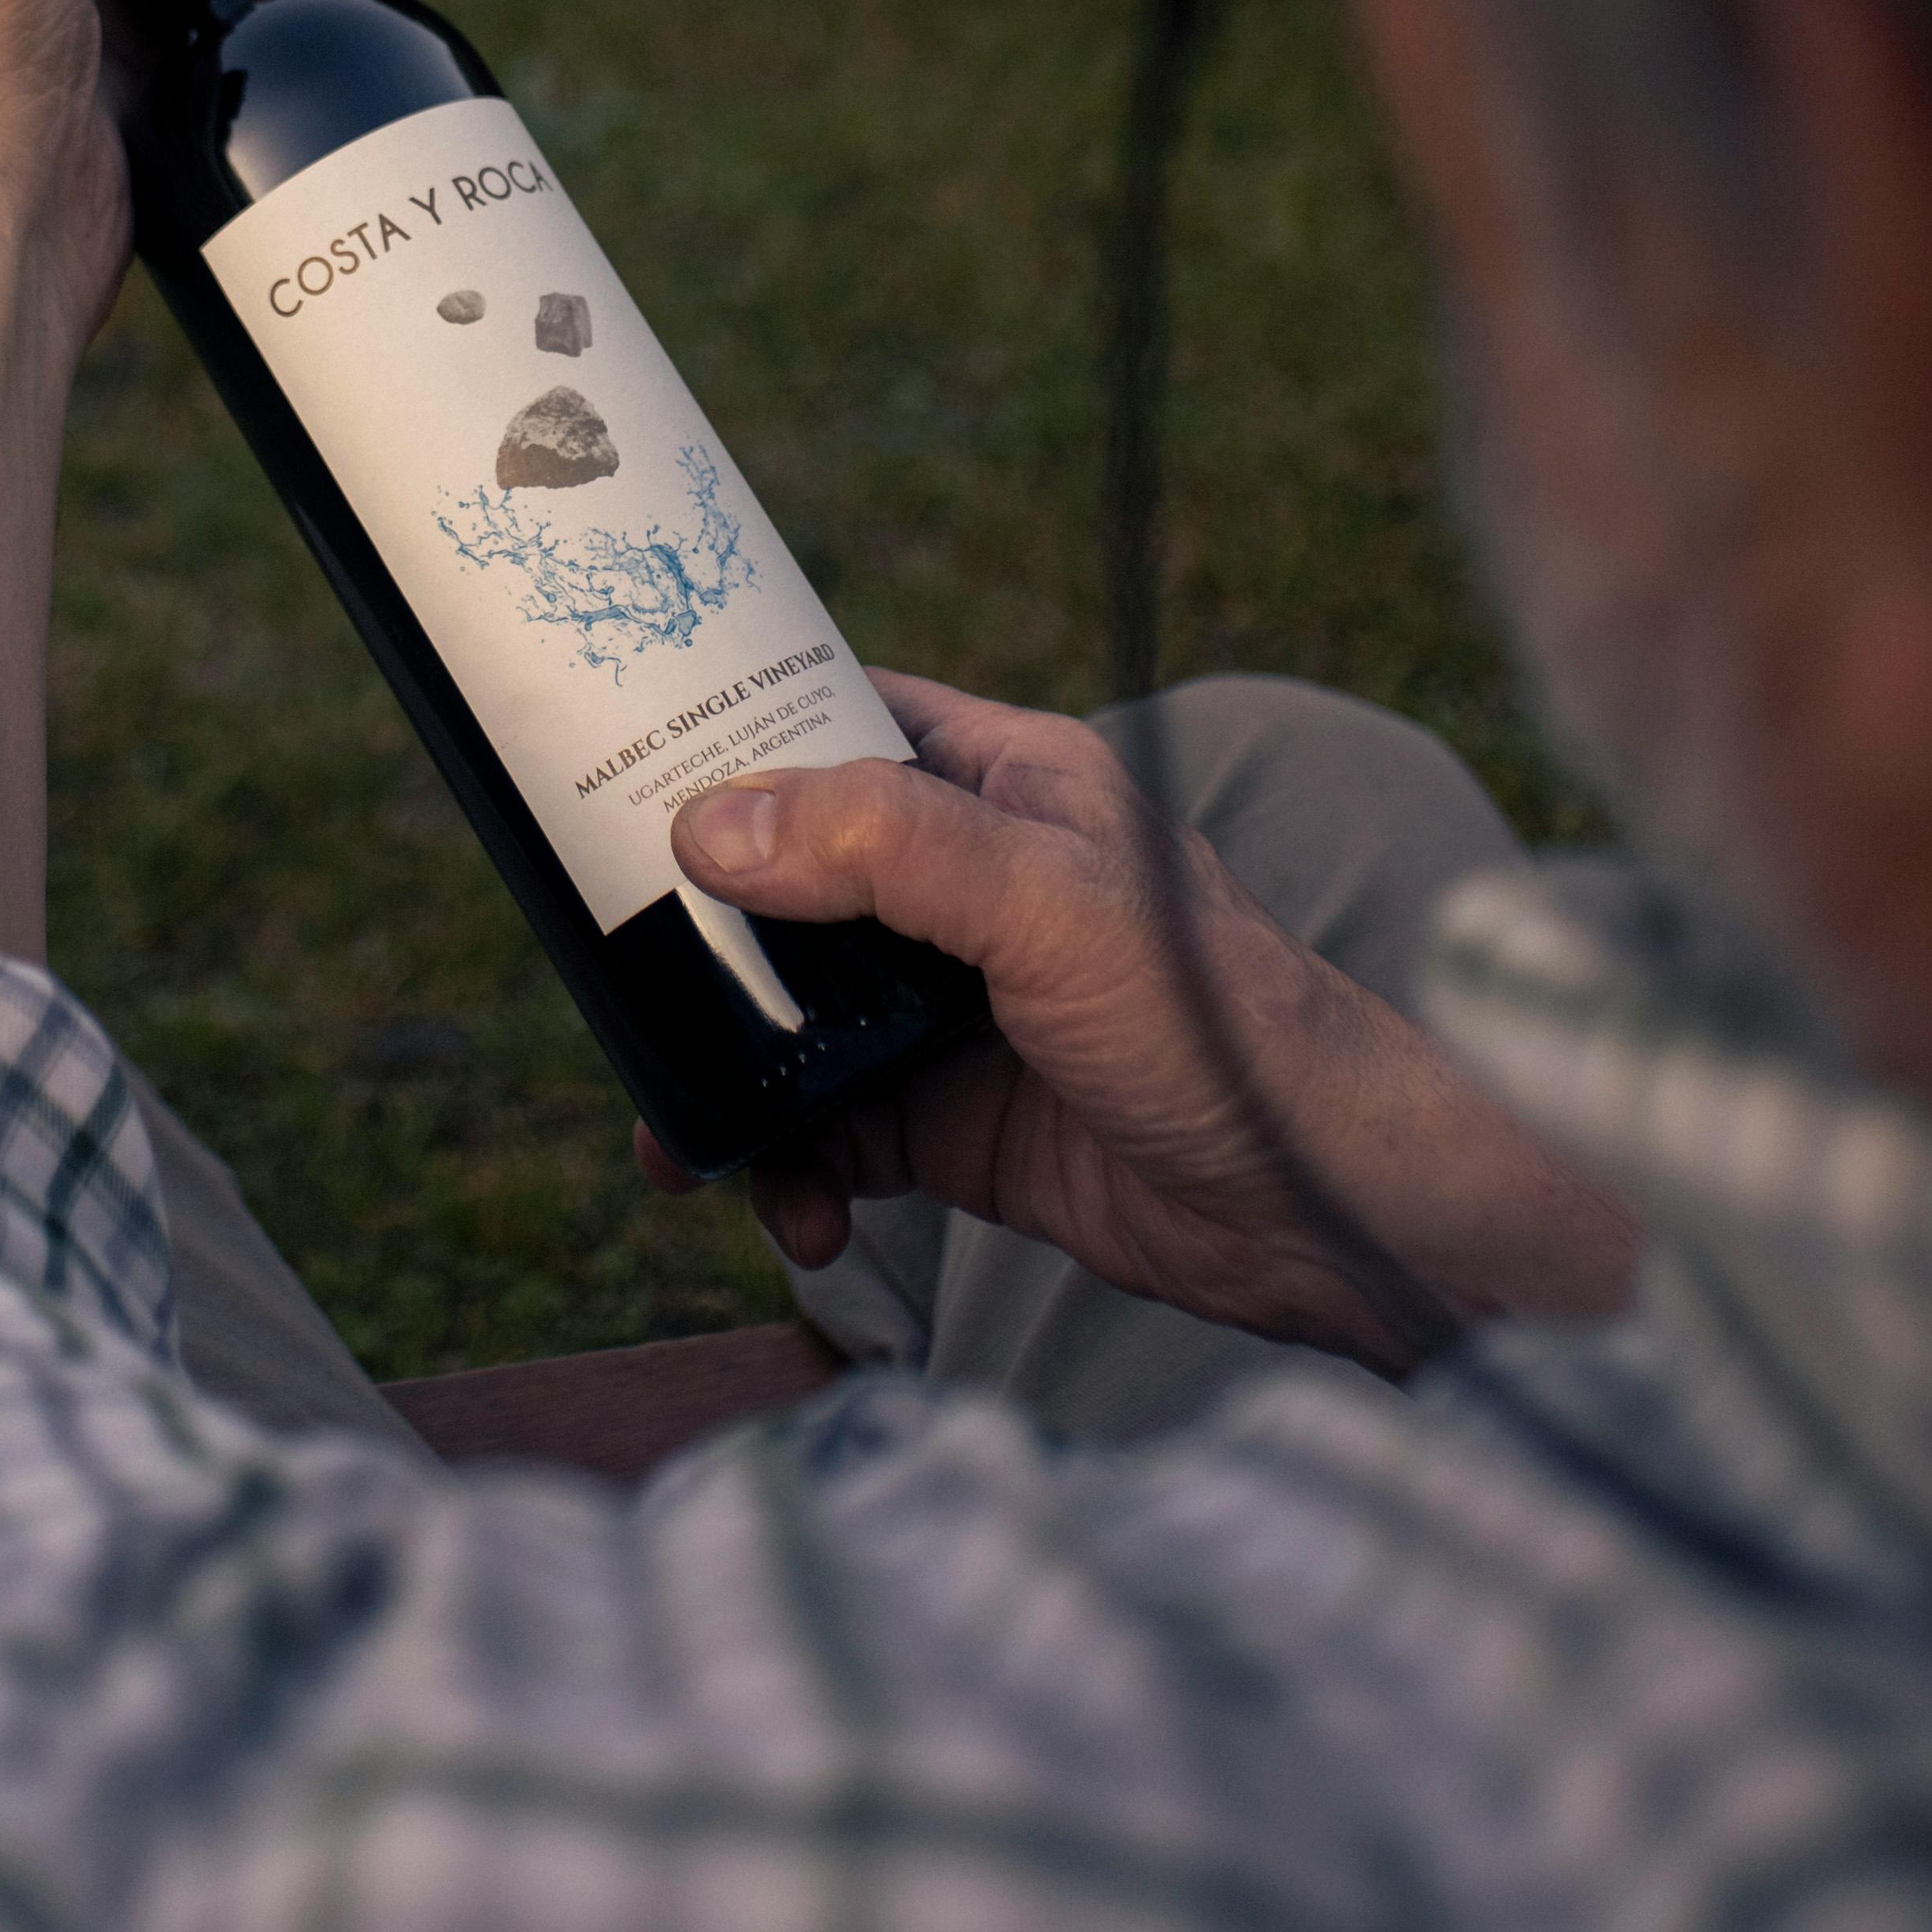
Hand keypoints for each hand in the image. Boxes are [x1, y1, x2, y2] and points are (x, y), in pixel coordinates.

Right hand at [643, 675, 1633, 1371]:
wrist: (1321, 1209)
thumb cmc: (1221, 1019)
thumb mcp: (1049, 903)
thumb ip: (885, 850)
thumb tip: (711, 825)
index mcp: (1001, 784)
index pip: (834, 722)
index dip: (727, 736)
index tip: (610, 764)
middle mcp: (966, 884)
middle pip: (783, 883)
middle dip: (694, 942)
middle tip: (614, 990)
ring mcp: (952, 1008)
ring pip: (788, 1017)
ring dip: (724, 1076)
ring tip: (678, 1146)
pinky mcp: (952, 1123)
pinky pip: (825, 1129)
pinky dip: (786, 1167)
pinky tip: (789, 1210)